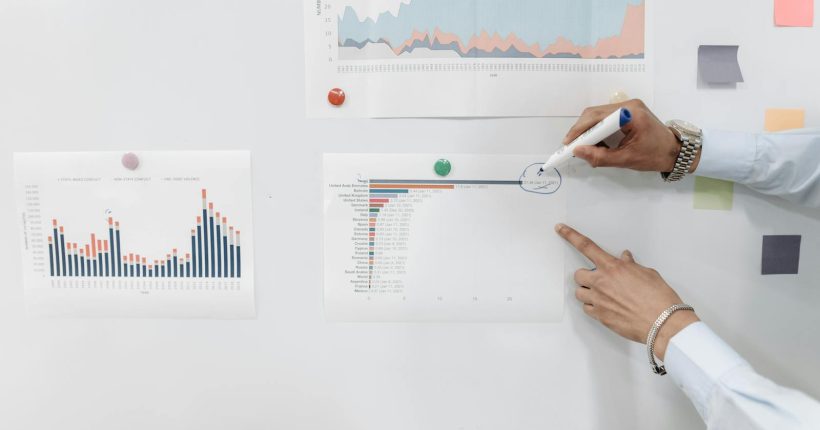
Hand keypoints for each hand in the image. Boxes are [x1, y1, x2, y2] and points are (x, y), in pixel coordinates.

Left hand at [555, 223, 698, 359]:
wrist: (662, 322)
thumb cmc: (658, 298)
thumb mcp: (647, 274)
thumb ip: (631, 266)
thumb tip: (626, 259)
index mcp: (613, 267)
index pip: (586, 246)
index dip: (571, 236)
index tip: (560, 229)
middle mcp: (601, 282)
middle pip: (578, 275)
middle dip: (586, 276)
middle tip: (599, 280)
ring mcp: (598, 300)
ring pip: (579, 293)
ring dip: (588, 292)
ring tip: (603, 295)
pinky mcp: (600, 316)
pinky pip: (587, 308)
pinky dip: (593, 307)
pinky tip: (606, 307)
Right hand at [564, 99, 700, 172]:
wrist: (676, 151)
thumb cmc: (655, 155)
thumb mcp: (626, 159)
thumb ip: (600, 156)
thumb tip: (578, 151)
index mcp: (630, 113)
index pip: (597, 117)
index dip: (580, 130)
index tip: (569, 143)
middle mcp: (628, 105)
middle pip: (595, 113)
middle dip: (581, 130)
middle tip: (571, 146)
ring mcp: (628, 106)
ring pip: (598, 115)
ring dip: (588, 130)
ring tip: (584, 147)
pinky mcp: (628, 112)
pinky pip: (605, 118)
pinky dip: (597, 130)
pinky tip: (596, 143)